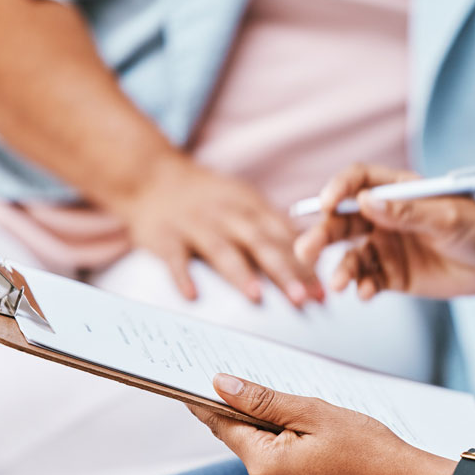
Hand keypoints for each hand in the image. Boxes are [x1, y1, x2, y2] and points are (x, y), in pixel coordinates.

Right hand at [111, 157, 323, 306]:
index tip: (322, 291)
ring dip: (239, 273)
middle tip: (302, 298)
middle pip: (260, 243)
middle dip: (283, 271)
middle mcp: (227, 214)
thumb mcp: (244, 201)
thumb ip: (273, 227)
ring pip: (221, 249)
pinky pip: (174, 256)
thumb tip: (312, 256)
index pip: (284, 238)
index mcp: (251, 207)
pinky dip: (182, 275)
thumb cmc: (207, 197)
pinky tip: (192, 295)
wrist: (151, 176)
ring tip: (256, 296)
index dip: (305, 264)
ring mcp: (195, 224)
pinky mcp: (164, 235)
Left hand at [189, 374, 451, 474]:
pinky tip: (322, 458)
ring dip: (282, 444)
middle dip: (267, 424)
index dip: (210, 404)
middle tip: (304, 415)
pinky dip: (293, 464)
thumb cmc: (365, 446)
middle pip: (249, 444)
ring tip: (322, 440)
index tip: (190, 388)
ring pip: (265, 461)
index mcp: (266, 468)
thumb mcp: (312, 412)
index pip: (225, 427)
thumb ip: (261, 400)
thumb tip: (221, 386)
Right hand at [293, 164, 474, 300]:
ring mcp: (387, 246)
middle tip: (306, 250)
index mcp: (397, 190)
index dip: (337, 190)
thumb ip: (406, 212)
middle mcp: (385, 217)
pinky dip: (362, 286)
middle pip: (343, 220)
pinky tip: (365, 293)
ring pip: (351, 254)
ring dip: (340, 268)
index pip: (357, 182)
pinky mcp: (394, 275)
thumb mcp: (447, 217)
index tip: (325, 205)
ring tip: (337, 284)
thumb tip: (366, 202)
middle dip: (322, 234)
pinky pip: (368, 280)